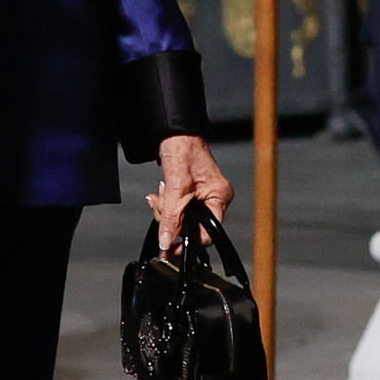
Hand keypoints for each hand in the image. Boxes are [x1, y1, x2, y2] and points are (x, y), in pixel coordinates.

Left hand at [147, 135, 233, 250]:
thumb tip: (167, 241)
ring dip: (166, 210)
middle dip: (171, 219)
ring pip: (182, 218)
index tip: (170, 247)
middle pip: (192, 226)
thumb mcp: (176, 187)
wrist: (174, 133)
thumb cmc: (183, 149)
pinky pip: (178, 208)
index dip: (187, 241)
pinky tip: (161, 194)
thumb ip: (171, 217)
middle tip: (161, 207)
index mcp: (220, 197)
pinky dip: (167, 204)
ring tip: (159, 196)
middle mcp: (214, 198)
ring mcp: (203, 196)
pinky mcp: (191, 193)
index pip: (207, 233)